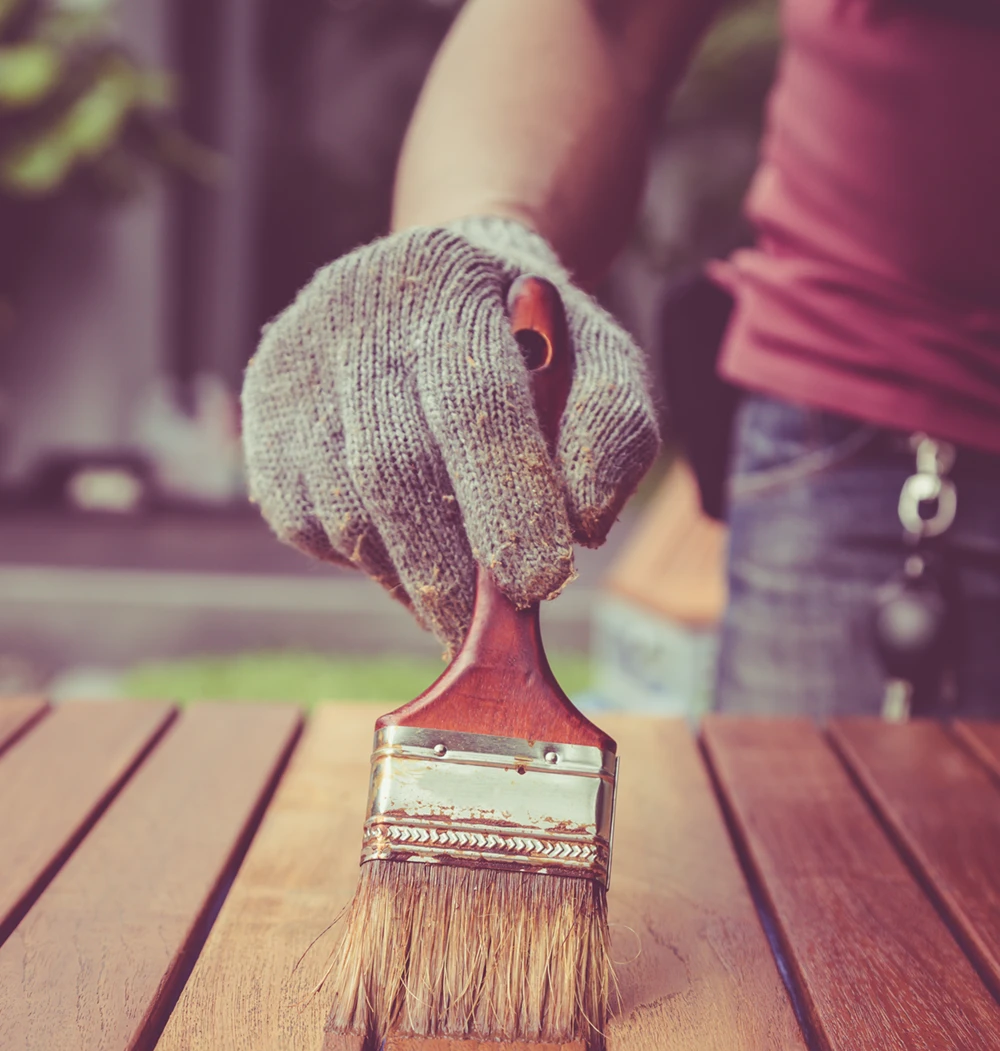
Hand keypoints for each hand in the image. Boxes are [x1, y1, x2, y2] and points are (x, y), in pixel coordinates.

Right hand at [241, 217, 659, 651]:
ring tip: (453, 603)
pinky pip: (304, 521)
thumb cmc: (531, 344)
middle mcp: (354, 313)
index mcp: (449, 283)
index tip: (542, 583)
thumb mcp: (599, 362)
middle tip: (487, 632)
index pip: (472, 402)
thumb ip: (612, 433)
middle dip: (449, 567)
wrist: (432, 288)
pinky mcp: (260, 420)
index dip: (506, 499)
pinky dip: (360, 560)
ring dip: (405, 575)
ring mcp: (295, 367)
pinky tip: (404, 553)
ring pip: (342, 507)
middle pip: (393, 466)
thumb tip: (581, 525)